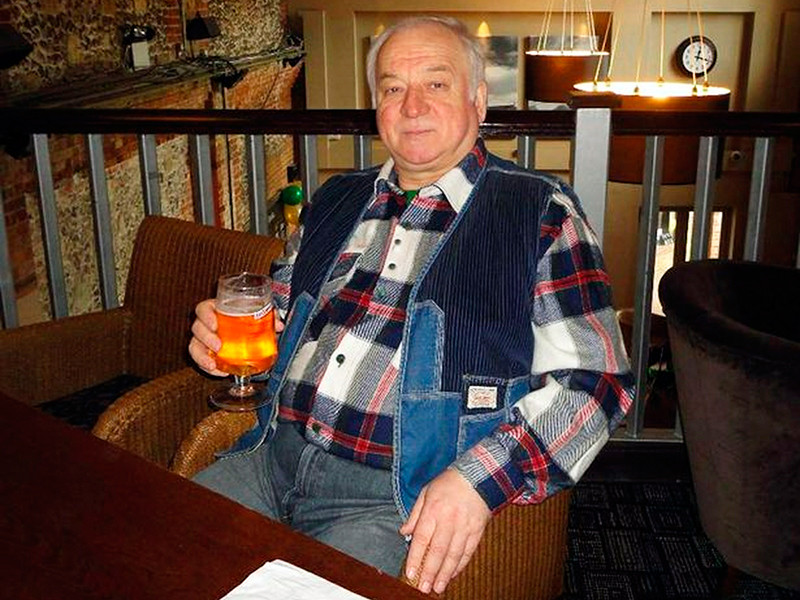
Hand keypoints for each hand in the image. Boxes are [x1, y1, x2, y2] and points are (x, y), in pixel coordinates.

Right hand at [189, 299, 284, 375]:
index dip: (205, 315)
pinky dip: (208, 368)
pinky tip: (219, 372)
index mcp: (215, 309)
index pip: (202, 309)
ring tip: (213, 364)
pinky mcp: (205, 353)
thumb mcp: (255, 313)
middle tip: (219, 346)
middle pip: (197, 328)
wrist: (243, 328)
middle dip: (205, 337)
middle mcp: (206, 324)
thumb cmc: (245, 317)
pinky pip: (201, 361)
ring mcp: (203, 339)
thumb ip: (267, 316)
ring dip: (202, 356)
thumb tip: (278, 325)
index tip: (215, 323)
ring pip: (194, 346)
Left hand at [399, 469, 490, 594]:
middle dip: (430, 572)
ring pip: (454, 555)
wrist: (478, 475)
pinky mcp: (477, 530)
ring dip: (445, 573)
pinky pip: (468, 551)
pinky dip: (460, 565)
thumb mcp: (426, 492)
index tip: (411, 573)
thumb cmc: (448, 483)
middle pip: (438, 551)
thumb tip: (403, 532)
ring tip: (438, 588)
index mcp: (433, 510)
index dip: (415, 557)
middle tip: (424, 588)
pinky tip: (453, 575)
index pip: (422, 538)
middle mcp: (448, 520)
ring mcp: (464, 526)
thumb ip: (415, 514)